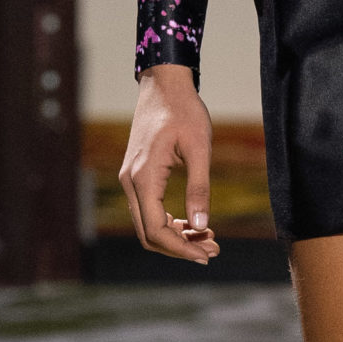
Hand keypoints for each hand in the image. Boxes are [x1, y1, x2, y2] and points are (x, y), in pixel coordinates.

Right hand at [119, 66, 218, 263]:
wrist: (164, 84)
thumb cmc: (184, 111)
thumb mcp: (200, 148)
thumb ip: (200, 188)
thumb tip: (201, 226)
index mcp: (143, 177)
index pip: (156, 229)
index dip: (181, 248)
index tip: (207, 256)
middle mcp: (130, 182)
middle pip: (148, 233)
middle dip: (180, 247)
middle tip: (212, 251)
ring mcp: (130, 179)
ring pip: (147, 224)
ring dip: (176, 237)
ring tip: (209, 239)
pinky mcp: (136, 176)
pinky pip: (148, 210)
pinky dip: (169, 222)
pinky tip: (193, 223)